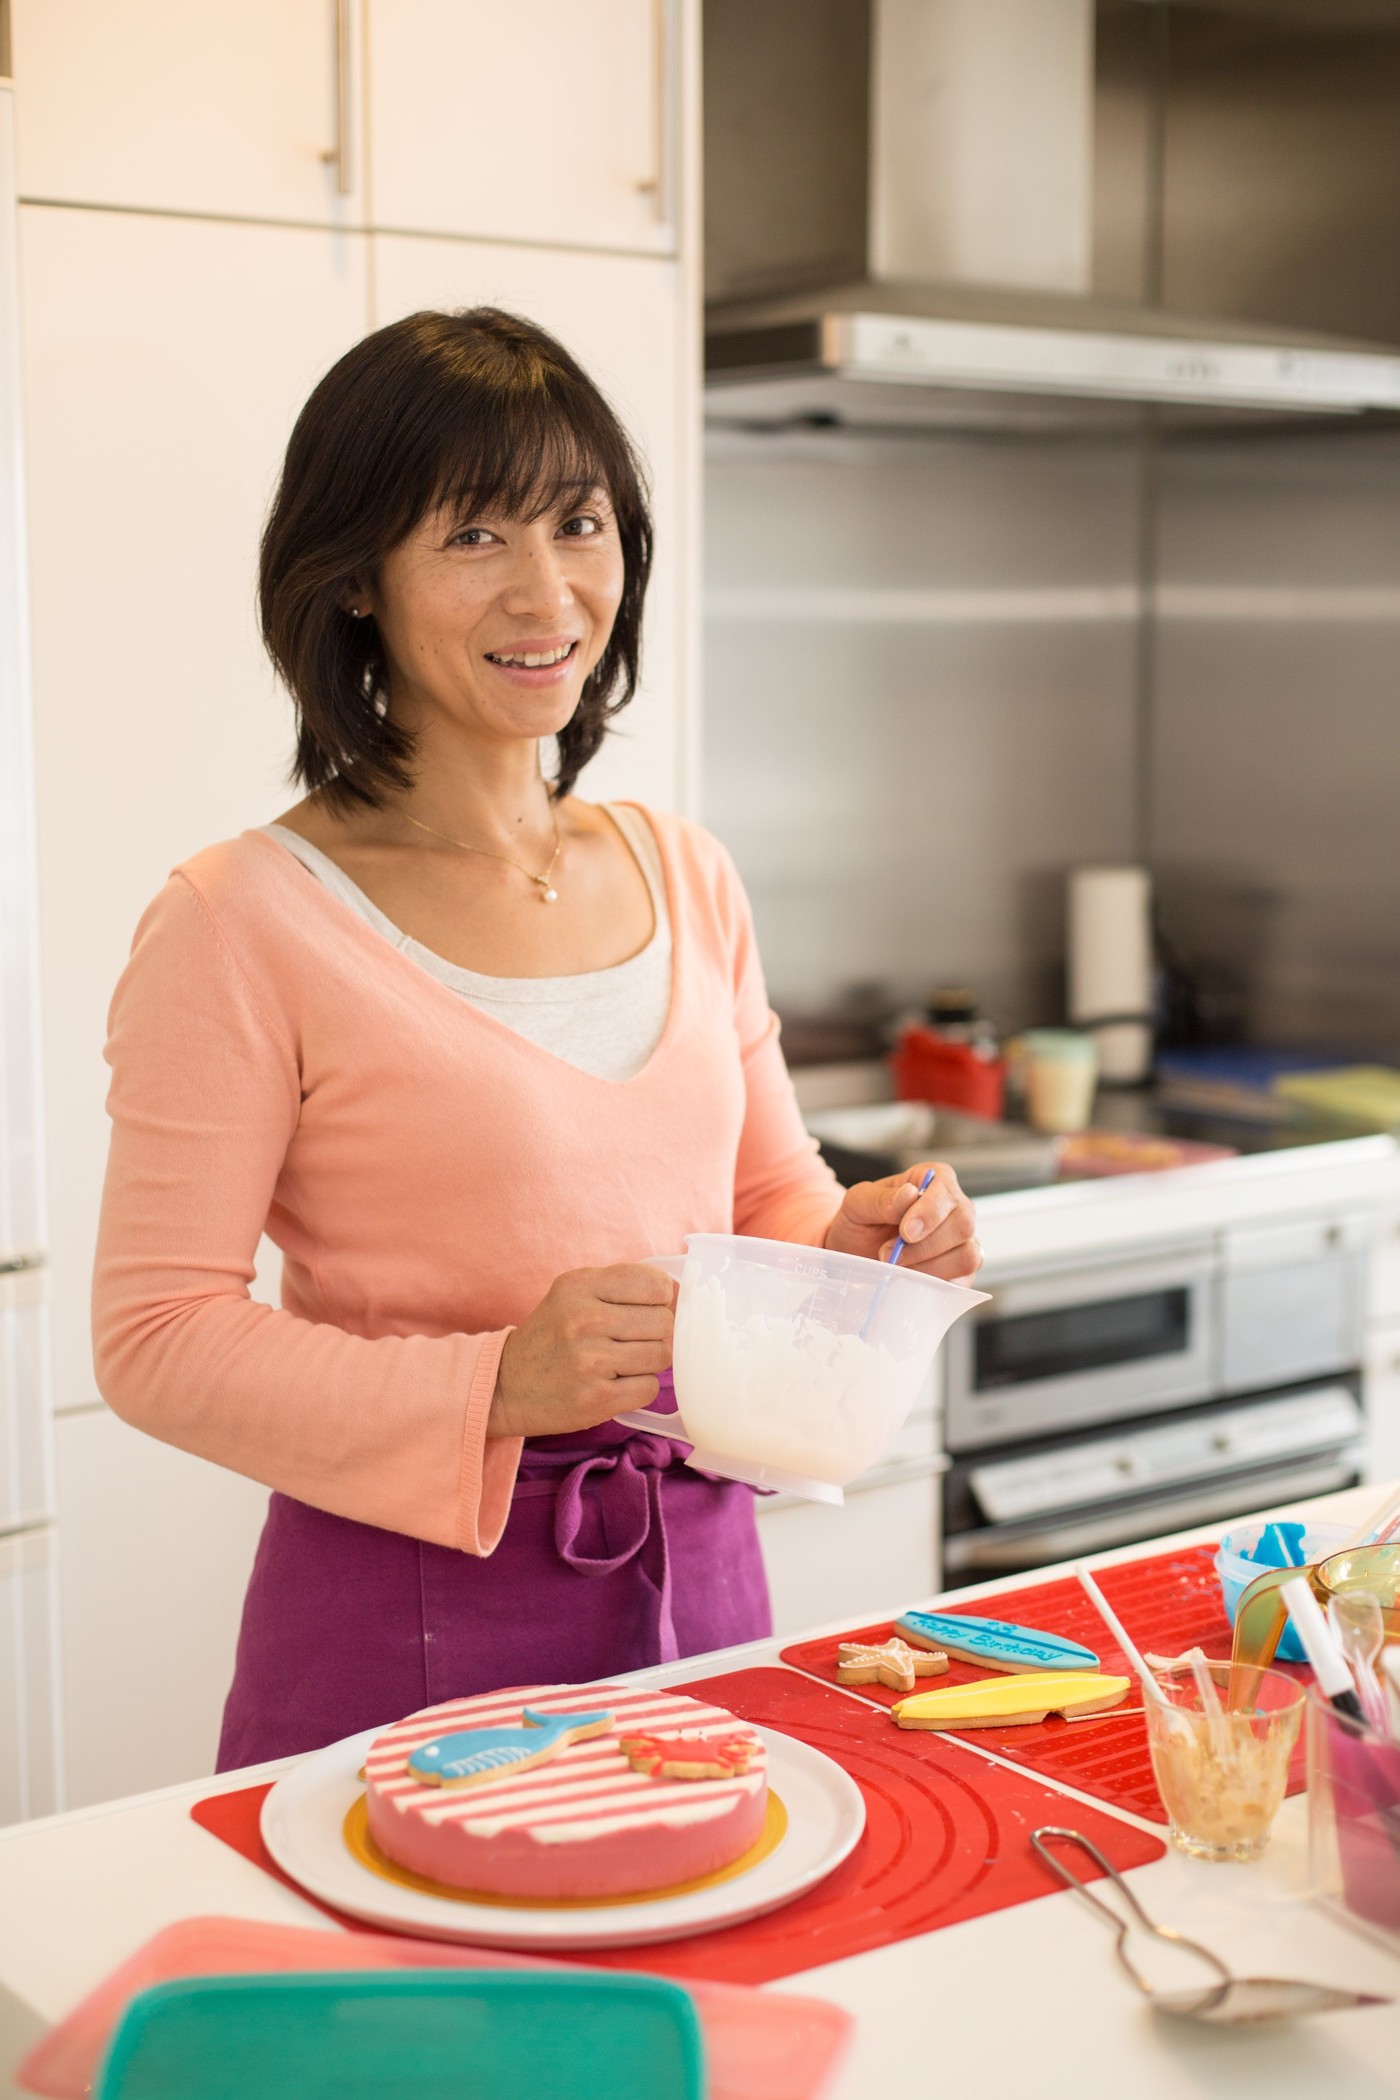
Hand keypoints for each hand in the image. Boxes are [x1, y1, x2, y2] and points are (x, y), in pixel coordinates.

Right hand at [489, 1263, 673, 1439]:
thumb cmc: (551, 1336)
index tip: (647, 1309)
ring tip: (622, 1363)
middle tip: (631, 1341)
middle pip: (663, 1322)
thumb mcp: (574, 1295)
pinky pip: (649, 1388)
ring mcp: (590, 1361)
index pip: (656, 1284)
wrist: (505, 1385)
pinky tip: (614, 1383)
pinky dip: (639, 1388)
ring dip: (648, 1362)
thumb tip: (681, 1294)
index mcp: (580, 1285)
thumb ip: (622, 1287)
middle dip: (655, 1333)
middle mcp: (584, 1319)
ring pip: (661, 1355)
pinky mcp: (597, 1398)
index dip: (661, 1300)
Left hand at [824, 1162, 980, 1281]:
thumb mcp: (857, 1204)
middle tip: (888, 1253)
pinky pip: (962, 1280)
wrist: (857, 1253)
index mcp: (935, 1180)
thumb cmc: (862, 1222)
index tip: (905, 1231)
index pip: (946, 1192)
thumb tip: (910, 1194)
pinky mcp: (962, 1272)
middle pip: (963, 1225)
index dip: (930, 1213)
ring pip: (967, 1255)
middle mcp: (956, 1208)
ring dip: (927, 1266)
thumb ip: (881, 1199)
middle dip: (924, 1245)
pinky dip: (932, 1283)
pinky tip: (909, 1278)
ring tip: (896, 1265)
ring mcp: (963, 1241)